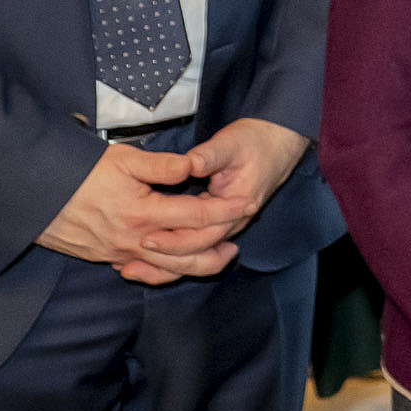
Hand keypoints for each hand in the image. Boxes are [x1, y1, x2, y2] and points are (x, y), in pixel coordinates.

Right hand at [37, 144, 242, 283]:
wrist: (33, 195)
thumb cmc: (78, 172)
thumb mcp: (122, 159)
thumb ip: (162, 165)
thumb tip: (193, 166)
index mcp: (144, 213)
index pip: (196, 215)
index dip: (225, 210)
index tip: (247, 202)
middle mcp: (135, 239)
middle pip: (188, 253)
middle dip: (218, 246)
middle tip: (240, 236)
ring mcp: (119, 253)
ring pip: (167, 270)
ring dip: (197, 265)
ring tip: (220, 256)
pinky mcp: (105, 258)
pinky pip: (142, 272)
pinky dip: (164, 272)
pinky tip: (177, 265)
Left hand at [132, 119, 307, 274]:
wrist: (277, 143)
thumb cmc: (254, 141)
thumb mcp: (231, 143)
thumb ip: (210, 155)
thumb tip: (190, 164)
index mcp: (237, 206)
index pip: (204, 234)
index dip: (174, 238)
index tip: (147, 237)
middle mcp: (234, 222)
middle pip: (198, 250)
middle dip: (166, 255)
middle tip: (133, 253)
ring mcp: (228, 224)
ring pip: (198, 253)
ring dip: (167, 263)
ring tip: (133, 268)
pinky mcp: (220, 222)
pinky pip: (198, 247)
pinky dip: (174, 257)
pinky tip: (150, 258)